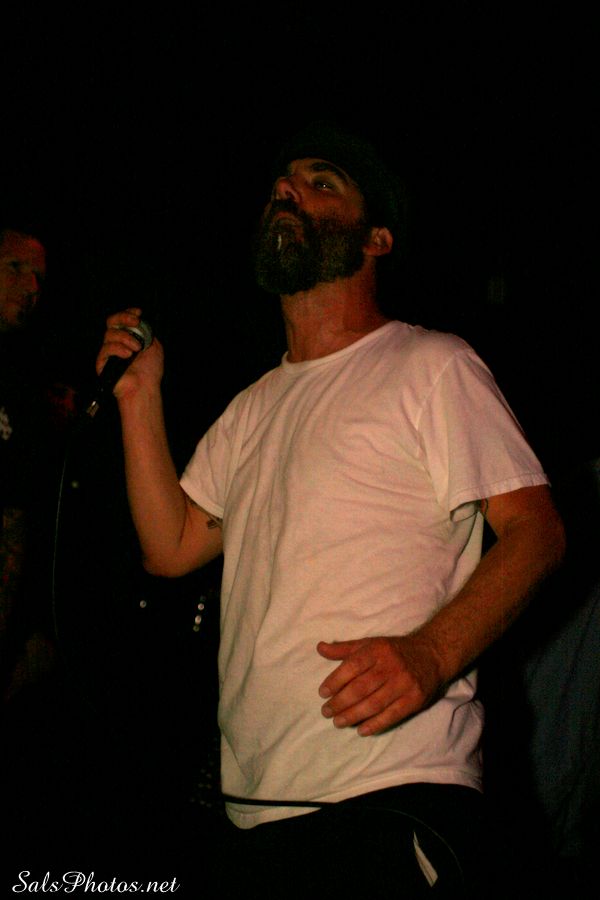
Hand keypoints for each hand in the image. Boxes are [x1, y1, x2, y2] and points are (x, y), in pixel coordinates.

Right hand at [95, 307, 162, 399]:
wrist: (145, 388)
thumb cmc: (150, 371)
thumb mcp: (154, 347)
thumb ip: (146, 333)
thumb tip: (139, 323)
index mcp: (128, 338)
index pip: (122, 320)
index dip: (128, 313)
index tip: (139, 312)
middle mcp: (117, 343)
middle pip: (111, 321)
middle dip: (123, 318)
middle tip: (136, 322)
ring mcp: (109, 352)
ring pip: (110, 334)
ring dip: (126, 338)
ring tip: (137, 349)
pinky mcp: (102, 362)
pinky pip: (106, 348)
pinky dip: (118, 349)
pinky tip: (128, 355)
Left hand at [317, 634, 443, 735]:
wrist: (431, 655)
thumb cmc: (393, 651)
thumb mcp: (370, 644)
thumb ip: (344, 649)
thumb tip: (319, 648)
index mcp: (377, 650)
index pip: (352, 666)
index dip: (335, 680)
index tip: (322, 693)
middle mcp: (390, 666)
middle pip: (361, 688)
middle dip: (341, 702)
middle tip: (326, 712)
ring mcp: (403, 683)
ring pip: (374, 703)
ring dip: (353, 715)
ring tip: (338, 722)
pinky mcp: (414, 699)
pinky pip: (392, 715)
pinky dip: (375, 724)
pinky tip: (361, 730)